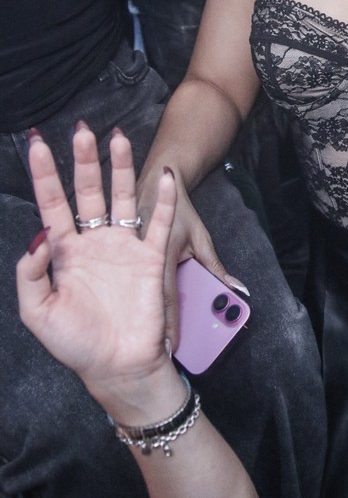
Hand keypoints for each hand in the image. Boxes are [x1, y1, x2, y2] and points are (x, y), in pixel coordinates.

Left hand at [16, 125, 176, 406]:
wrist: (118, 366)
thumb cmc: (76, 344)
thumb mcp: (38, 313)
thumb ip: (31, 275)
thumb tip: (40, 238)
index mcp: (65, 253)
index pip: (51, 204)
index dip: (43, 174)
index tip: (35, 145)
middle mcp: (94, 242)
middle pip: (87, 192)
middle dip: (83, 160)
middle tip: (81, 130)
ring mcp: (123, 247)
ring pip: (122, 198)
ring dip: (120, 169)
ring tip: (119, 137)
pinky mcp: (151, 259)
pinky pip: (157, 223)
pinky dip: (164, 200)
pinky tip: (165, 176)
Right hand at [136, 166, 247, 344]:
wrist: (158, 181)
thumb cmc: (180, 212)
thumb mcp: (201, 239)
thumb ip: (215, 267)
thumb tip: (238, 289)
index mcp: (162, 257)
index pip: (168, 299)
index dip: (170, 325)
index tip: (172, 348)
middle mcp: (141, 261)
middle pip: (150, 302)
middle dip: (155, 327)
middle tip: (161, 353)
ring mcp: (128, 259)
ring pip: (139, 296)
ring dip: (145, 317)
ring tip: (151, 343)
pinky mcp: (123, 257)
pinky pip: (134, 284)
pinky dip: (139, 301)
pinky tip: (141, 321)